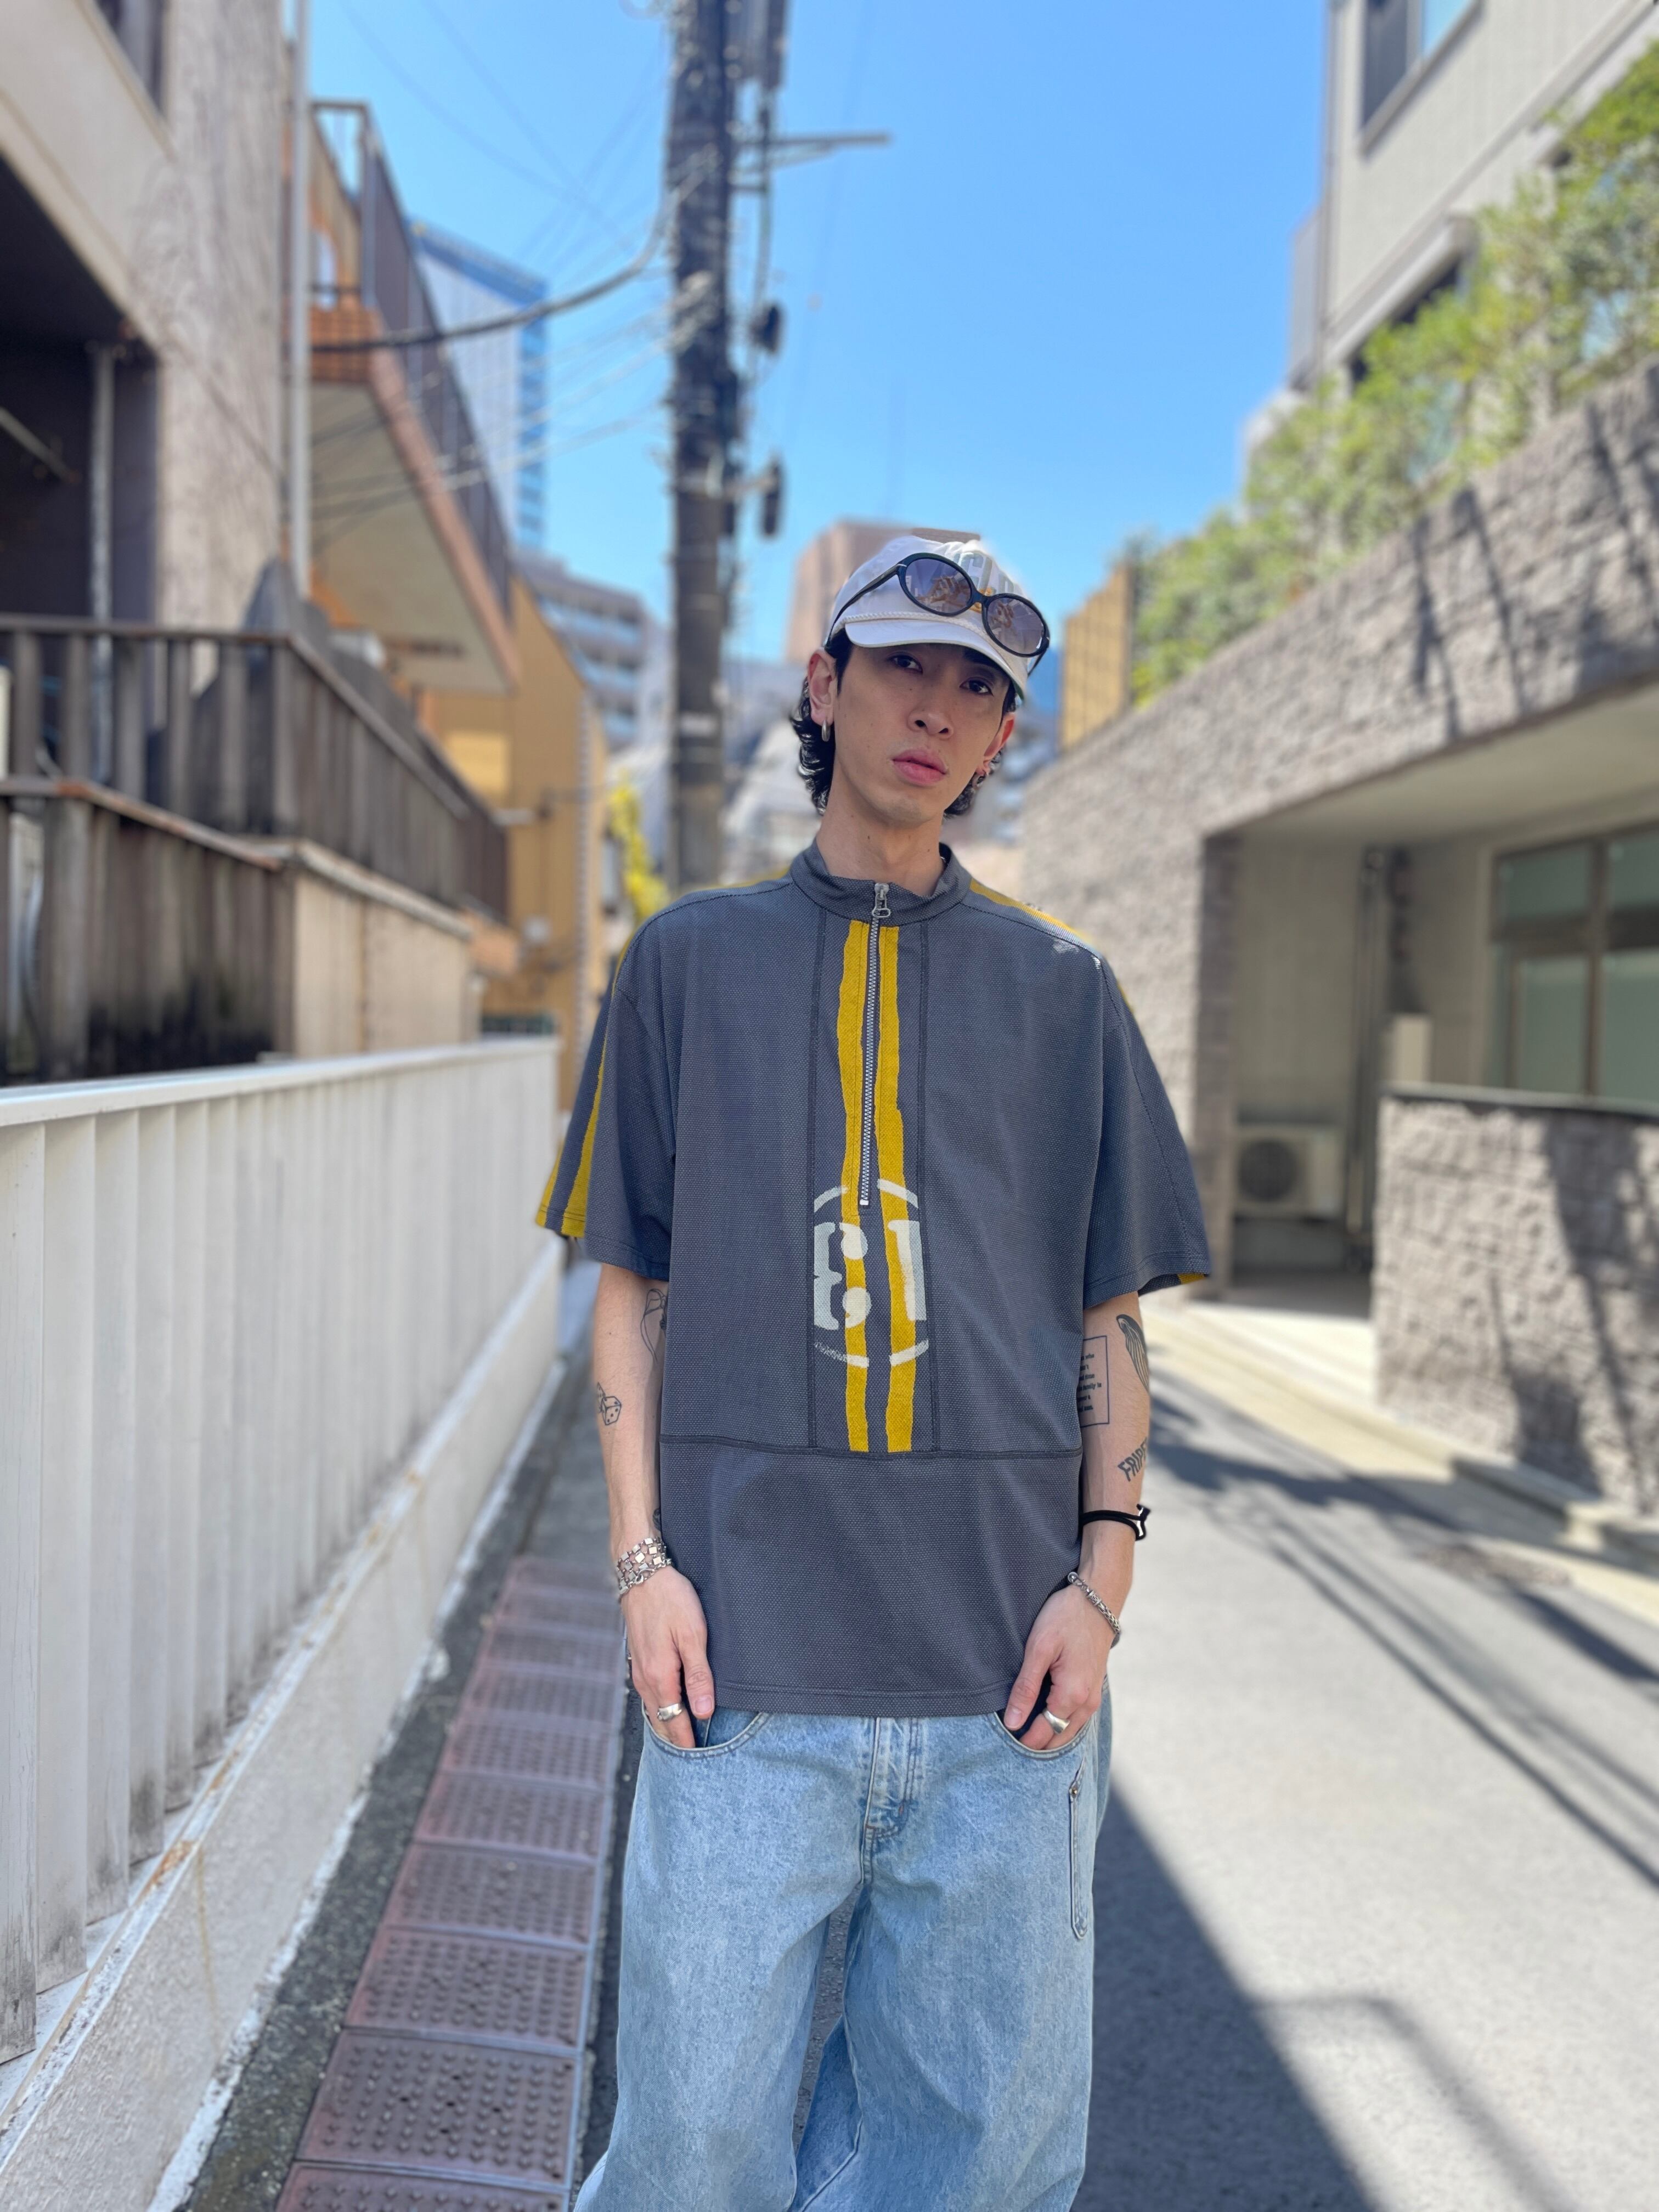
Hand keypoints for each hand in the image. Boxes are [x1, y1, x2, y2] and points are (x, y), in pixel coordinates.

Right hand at [621, 1567, 713, 1748]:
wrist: (643, 1572)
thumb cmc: (672, 1600)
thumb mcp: (693, 1635)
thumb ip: (698, 1675)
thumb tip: (703, 1712)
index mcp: (660, 1676)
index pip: (675, 1720)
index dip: (687, 1740)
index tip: (700, 1759)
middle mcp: (645, 1677)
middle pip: (661, 1719)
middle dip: (676, 1738)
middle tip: (693, 1758)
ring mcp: (638, 1668)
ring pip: (653, 1707)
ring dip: (667, 1723)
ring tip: (683, 1738)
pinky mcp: (638, 1658)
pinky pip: (648, 1693)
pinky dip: (659, 1707)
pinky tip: (669, 1707)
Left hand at [1004, 1584, 1115, 1749]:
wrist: (1097, 1598)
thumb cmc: (1065, 1618)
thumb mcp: (1038, 1649)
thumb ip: (1025, 1689)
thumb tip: (1012, 1723)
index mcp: (1072, 1695)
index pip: (1043, 1735)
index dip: (1022, 1742)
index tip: (1001, 1742)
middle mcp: (1087, 1703)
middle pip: (1058, 1739)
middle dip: (1036, 1743)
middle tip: (1008, 1739)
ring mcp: (1094, 1697)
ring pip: (1069, 1731)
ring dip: (1048, 1734)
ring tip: (1022, 1728)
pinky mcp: (1094, 1689)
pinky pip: (1076, 1718)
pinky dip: (1059, 1723)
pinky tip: (1042, 1715)